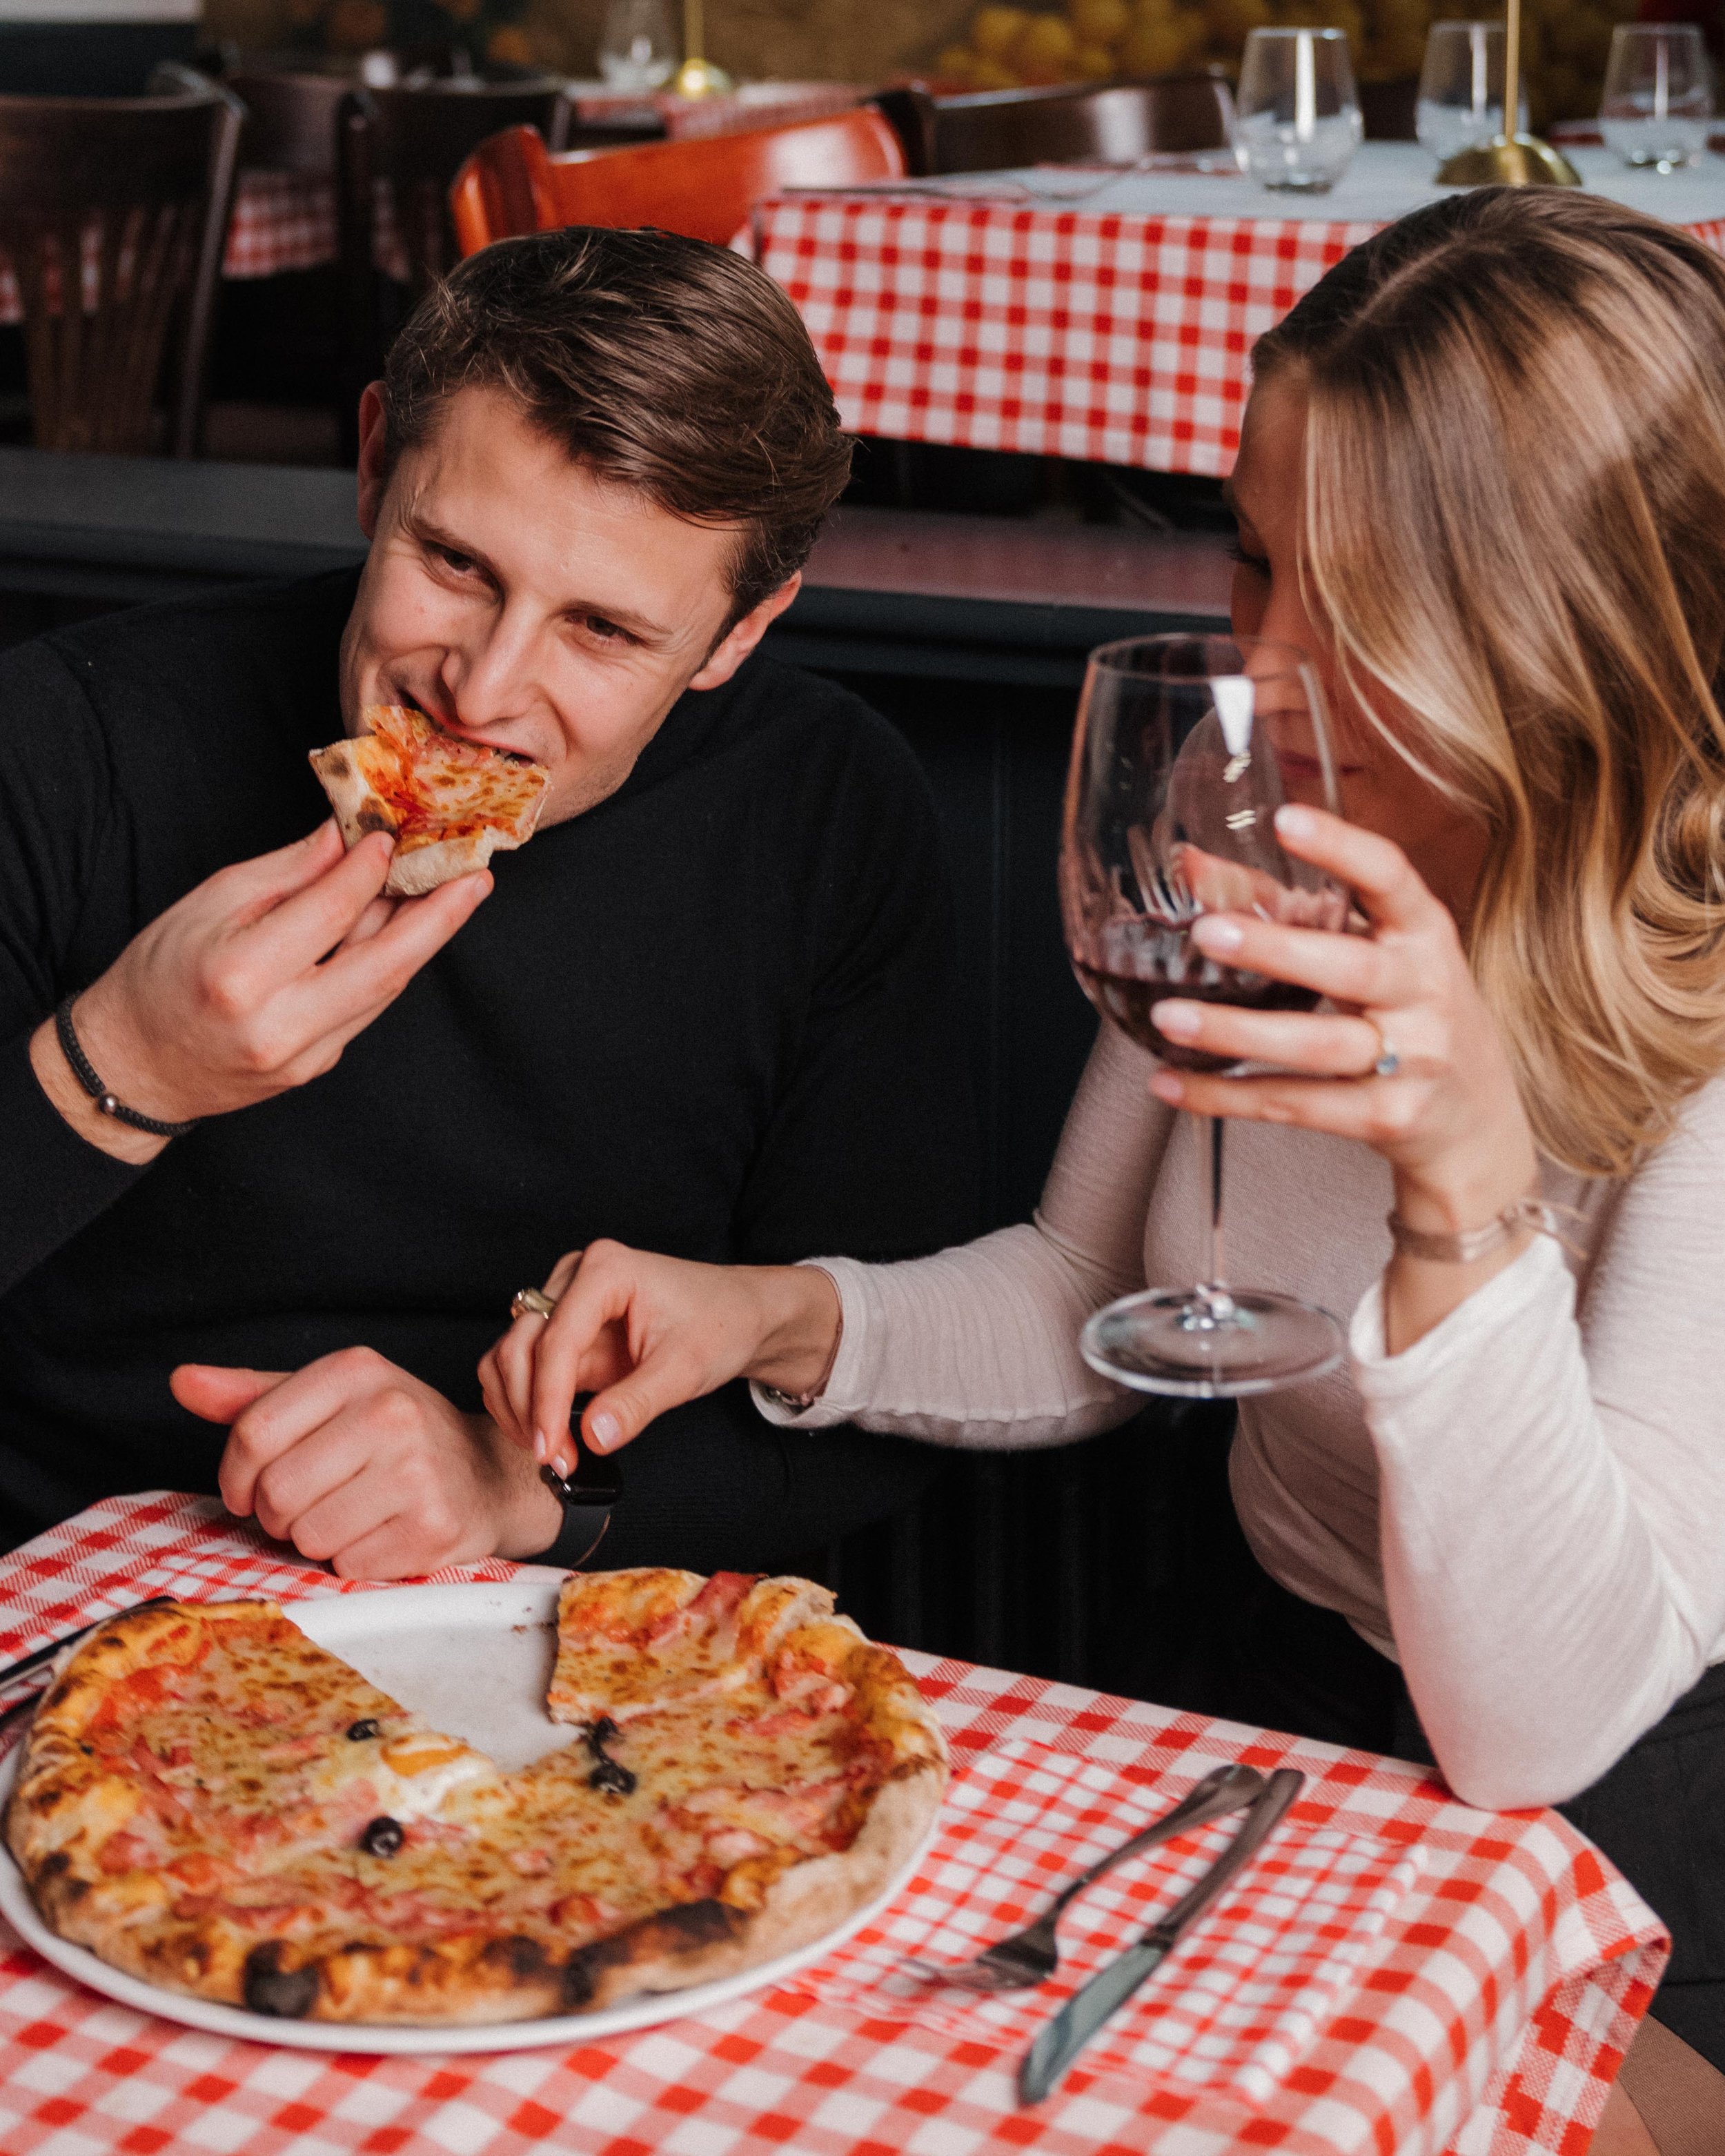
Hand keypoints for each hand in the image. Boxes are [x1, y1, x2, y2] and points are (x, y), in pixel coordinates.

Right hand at [30, 822, 489, 1162]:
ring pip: (385, 989)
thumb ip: (287, 873)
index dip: (369, 870)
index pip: (329, 912)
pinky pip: (367, 1007)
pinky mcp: (317, 1066)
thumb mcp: (209, 904)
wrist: (133, 1066)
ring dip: (425, 939)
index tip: (394, 835)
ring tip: (457, 895)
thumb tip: (346, 834)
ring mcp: (304, 1055)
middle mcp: (279, 1023)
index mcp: (241, 975)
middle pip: (384, 965)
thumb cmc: (160, 976)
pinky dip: (391, 965)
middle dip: (440, 918)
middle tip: (478, 876)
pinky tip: (407, 931)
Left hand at [175, 1349, 561, 1578]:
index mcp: (357, 1370)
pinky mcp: (434, 1527)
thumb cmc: (392, 1440)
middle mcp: (392, 1411)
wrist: (487, 1477)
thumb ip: (252, 1397)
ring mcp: (417, 1470)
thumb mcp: (328, 1403)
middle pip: (276, 1491)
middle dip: (279, 1514)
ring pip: (308, 1534)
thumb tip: (180, 1381)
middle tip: (311, 1506)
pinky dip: (355, 1561)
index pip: (252, 1433)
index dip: (235, 1477)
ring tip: (350, 1518)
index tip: (247, 1491)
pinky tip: (383, 1535)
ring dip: (317, 1540)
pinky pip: (348, 1566)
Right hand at [479, 1241, 840, 1468]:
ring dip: (518, 1408)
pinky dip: (524, 1404)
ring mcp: (563, 1301)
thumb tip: (591, 1439)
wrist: (738, 1314)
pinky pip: (522, 1367)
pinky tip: (548, 1436)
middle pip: (520, 1346)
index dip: (546, 1401)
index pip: (555, 1341)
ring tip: (553, 1452)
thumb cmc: (719, 1326)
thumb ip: (637, 1403)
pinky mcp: (563, 1330)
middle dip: (530, 1409)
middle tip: (557, 1460)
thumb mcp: (686, 1369)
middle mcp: (574, 1277)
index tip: (551, 1450)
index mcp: (605, 1269)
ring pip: (509, 1356)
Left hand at [1144, 805, 1538, 1349]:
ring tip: (1170, 1016)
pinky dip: (1227, 1097)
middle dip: (1276, 950)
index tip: (1285, 819)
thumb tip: (1191, 864)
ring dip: (1237, 1032)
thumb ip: (1288, 906)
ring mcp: (1414, 1060)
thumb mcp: (1375, 953)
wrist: (1476, 1126)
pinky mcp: (1386, 1117)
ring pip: (1318, 1045)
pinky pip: (1296, 1106)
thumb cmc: (1413, 1018)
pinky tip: (1170, 1083)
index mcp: (1424, 934)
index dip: (1341, 847)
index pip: (1391, 878)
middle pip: (1350, 968)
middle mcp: (1426, 992)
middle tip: (1206, 932)